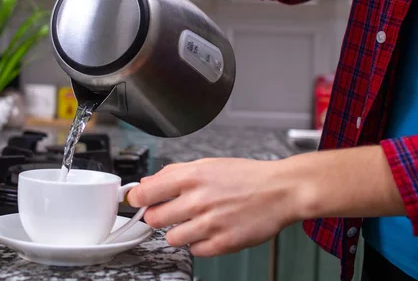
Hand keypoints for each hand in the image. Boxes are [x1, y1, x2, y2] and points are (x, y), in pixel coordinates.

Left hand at [127, 158, 296, 255]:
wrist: (281, 191)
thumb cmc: (246, 176)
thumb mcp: (207, 165)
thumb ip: (174, 173)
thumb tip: (147, 182)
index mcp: (191, 177)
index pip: (145, 193)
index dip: (137, 199)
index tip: (136, 201)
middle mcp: (198, 201)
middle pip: (154, 219)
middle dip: (157, 216)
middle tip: (169, 212)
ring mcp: (210, 224)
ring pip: (171, 238)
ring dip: (178, 231)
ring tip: (194, 221)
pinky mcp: (222, 243)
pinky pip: (195, 251)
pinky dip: (199, 243)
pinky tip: (210, 230)